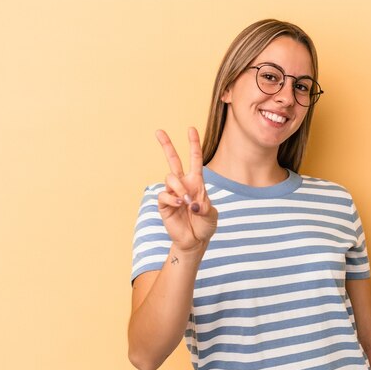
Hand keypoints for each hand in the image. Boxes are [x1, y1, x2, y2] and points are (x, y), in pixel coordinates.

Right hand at [155, 127, 217, 251]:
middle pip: (172, 160)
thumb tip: (190, 202)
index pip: (194, 159)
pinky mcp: (164, 204)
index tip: (191, 129)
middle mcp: (182, 184)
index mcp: (196, 182)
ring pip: (169, 178)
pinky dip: (173, 199)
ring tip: (186, 201)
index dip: (193, 144)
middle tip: (158, 131)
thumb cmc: (205, 226)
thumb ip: (204, 206)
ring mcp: (172, 193)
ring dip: (178, 188)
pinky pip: (163, 194)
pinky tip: (179, 205)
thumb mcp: (212, 214)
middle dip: (166, 145)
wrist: (195, 241)